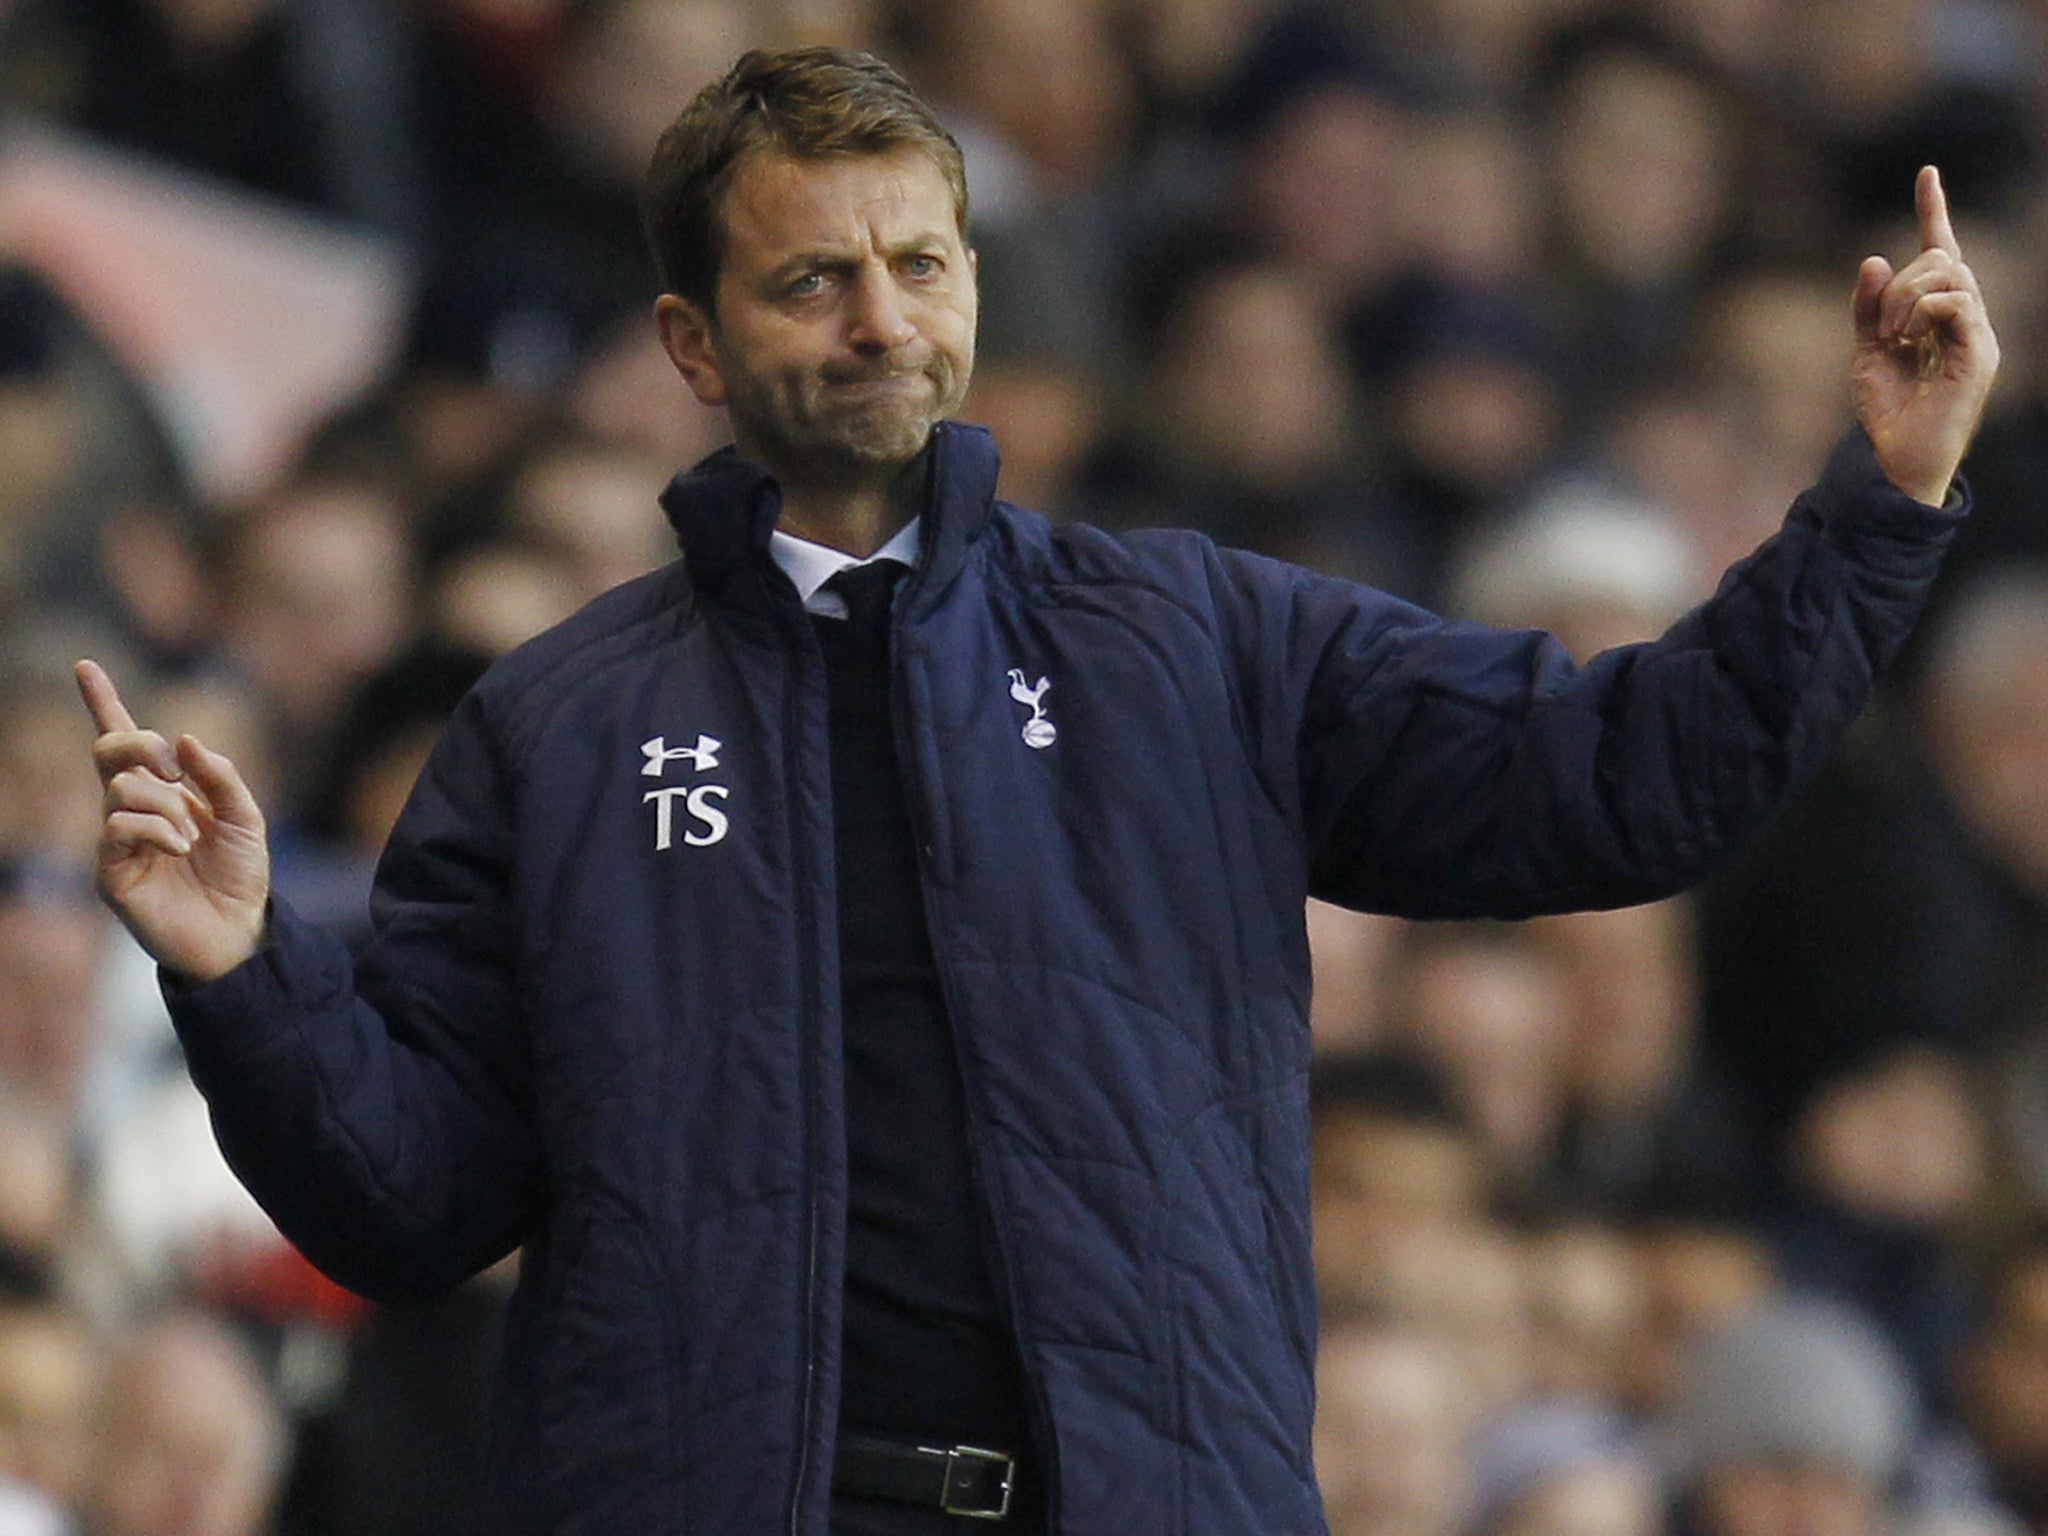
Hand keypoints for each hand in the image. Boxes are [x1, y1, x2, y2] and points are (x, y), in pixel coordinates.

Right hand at [78, 659, 269, 981]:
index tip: (85, 664)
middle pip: (110, 749)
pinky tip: (181, 848)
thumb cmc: (240, 876)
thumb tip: (183, 740)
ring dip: (165, 804)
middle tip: (176, 775)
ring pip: (121, 788)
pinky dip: (156, 828)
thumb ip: (221, 777)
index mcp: (163, 792)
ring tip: (191, 837)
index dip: (103, 702)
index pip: (124, 741)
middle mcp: (132, 810)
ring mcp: (117, 840)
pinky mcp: (110, 870)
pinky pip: (119, 826)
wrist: (238, 931)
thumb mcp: (246, 818)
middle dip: (140, 745)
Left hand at [1850, 165, 1999, 506]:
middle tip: (1882, 327)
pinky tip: (1910, 337)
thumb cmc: (1886, 408)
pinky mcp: (1979, 353)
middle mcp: (1963, 317)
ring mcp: (1976, 334)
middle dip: (1900, 280)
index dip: (1934, 211)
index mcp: (1937, 313)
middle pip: (1941, 258)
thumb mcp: (1864, 350)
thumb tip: (1875, 259)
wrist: (1896, 457)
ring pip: (1949, 274)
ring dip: (1907, 297)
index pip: (1942, 251)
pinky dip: (1925, 308)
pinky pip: (1958, 301)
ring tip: (1893, 337)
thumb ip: (1868, 307)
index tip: (1928, 173)